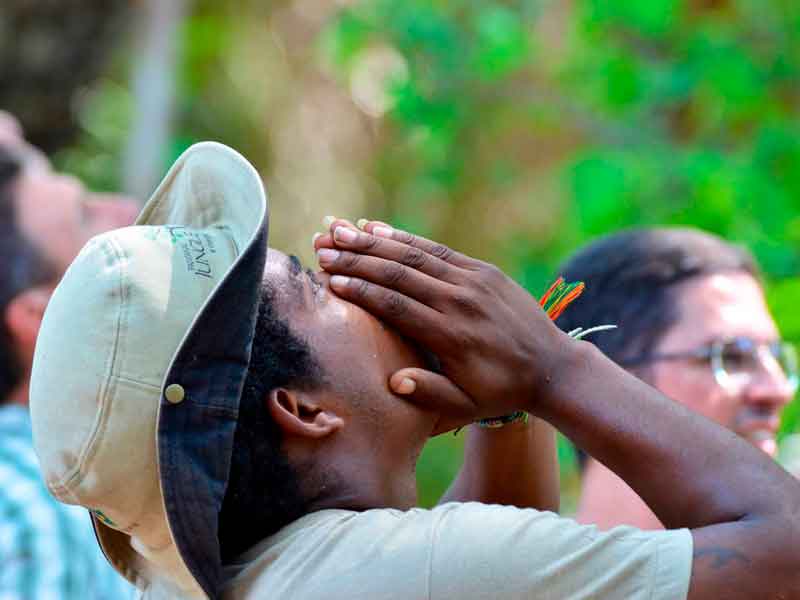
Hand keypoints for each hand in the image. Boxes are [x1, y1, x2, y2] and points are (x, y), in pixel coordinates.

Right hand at [314, 219, 571, 432]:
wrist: (551, 367)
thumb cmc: (501, 392)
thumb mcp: (468, 407)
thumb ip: (431, 394)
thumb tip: (394, 381)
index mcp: (451, 336)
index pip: (396, 305)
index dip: (361, 290)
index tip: (330, 279)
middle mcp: (460, 302)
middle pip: (399, 274)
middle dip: (356, 259)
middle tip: (321, 248)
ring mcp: (473, 282)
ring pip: (415, 256)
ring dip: (374, 242)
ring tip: (339, 231)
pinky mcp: (482, 270)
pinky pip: (437, 250)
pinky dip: (405, 238)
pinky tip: (377, 229)